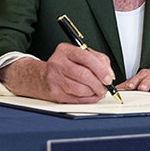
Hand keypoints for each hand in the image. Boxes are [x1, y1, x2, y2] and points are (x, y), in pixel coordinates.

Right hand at [0, 43, 115, 103]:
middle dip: (99, 84)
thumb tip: (108, 73)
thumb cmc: (63, 65)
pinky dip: (87, 100)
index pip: (86, 58)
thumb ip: (96, 59)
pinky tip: (90, 96)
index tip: (108, 77)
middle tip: (105, 87)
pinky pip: (76, 99)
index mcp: (65, 50)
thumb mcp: (78, 55)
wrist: (41, 76)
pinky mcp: (55, 93)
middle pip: (84, 75)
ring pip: (81, 89)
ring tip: (98, 91)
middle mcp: (58, 63)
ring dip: (94, 93)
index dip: (101, 69)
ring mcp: (55, 79)